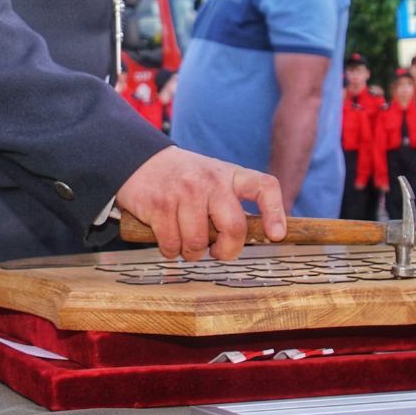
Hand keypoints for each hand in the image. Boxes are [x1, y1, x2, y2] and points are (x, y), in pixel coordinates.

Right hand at [116, 145, 285, 261]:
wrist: (138, 161)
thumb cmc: (182, 178)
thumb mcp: (212, 179)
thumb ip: (231, 201)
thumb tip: (255, 237)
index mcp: (228, 174)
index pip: (264, 186)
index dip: (275, 212)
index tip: (276, 235)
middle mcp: (210, 181)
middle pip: (234, 227)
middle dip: (227, 251)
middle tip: (218, 253)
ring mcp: (184, 192)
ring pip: (197, 243)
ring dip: (191, 253)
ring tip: (186, 243)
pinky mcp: (160, 205)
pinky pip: (172, 245)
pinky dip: (170, 251)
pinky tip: (168, 239)